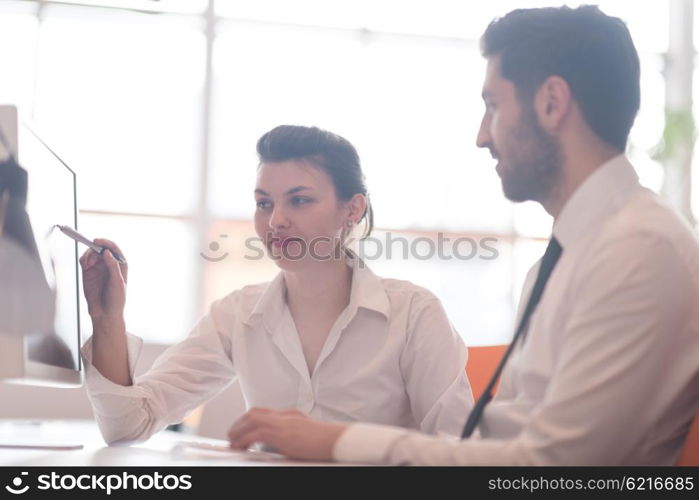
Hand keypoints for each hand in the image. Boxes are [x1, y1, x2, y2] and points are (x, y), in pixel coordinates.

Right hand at [79, 238, 127, 322]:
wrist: (105, 313)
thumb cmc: (116, 299)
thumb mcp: (117, 282)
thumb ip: (112, 266)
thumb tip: (106, 252)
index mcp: (121, 264)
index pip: (113, 248)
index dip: (105, 243)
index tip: (97, 241)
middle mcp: (109, 264)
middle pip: (101, 248)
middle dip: (95, 248)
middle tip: (91, 255)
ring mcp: (98, 268)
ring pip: (91, 253)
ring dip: (88, 254)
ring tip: (88, 264)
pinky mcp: (88, 272)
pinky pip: (84, 260)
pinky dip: (83, 260)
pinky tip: (85, 265)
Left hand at [227, 408, 347, 461]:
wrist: (334, 439)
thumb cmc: (323, 439)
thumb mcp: (304, 431)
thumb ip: (290, 432)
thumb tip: (279, 441)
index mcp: (289, 414)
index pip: (263, 411)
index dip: (248, 419)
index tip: (241, 427)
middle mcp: (283, 415)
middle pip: (253, 413)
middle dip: (239, 423)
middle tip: (232, 435)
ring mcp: (281, 423)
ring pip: (251, 420)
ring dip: (238, 430)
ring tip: (232, 441)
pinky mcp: (281, 434)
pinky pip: (255, 434)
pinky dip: (244, 440)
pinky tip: (240, 447)